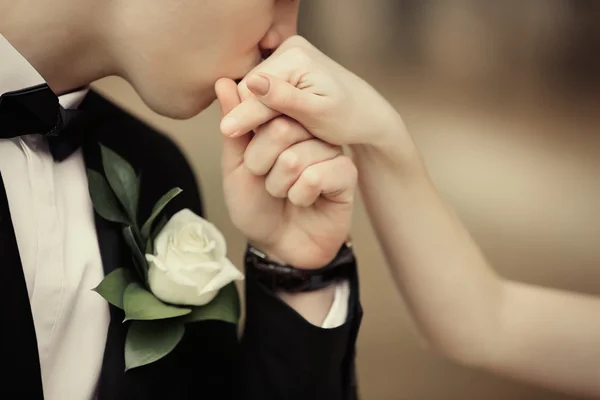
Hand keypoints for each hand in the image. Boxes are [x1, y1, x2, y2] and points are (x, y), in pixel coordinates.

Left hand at [215, 78, 356, 268]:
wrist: (278, 245)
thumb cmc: (256, 205)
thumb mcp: (235, 165)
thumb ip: (234, 126)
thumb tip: (223, 81)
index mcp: (282, 123)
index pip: (264, 108)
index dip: (249, 139)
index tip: (248, 163)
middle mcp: (308, 132)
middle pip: (280, 128)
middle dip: (261, 165)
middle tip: (265, 181)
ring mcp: (329, 151)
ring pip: (296, 157)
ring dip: (279, 186)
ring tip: (283, 193)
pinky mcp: (345, 174)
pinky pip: (318, 176)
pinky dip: (301, 196)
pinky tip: (304, 201)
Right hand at [218, 36, 406, 152]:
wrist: (368, 115)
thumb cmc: (348, 119)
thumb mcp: (318, 113)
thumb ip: (284, 99)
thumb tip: (251, 82)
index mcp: (296, 57)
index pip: (253, 87)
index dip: (242, 113)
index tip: (227, 134)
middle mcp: (290, 49)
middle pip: (250, 86)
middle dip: (249, 114)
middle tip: (248, 142)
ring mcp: (288, 56)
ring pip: (255, 90)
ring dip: (255, 113)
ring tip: (259, 138)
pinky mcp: (288, 67)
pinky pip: (265, 91)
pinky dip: (264, 109)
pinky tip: (269, 127)